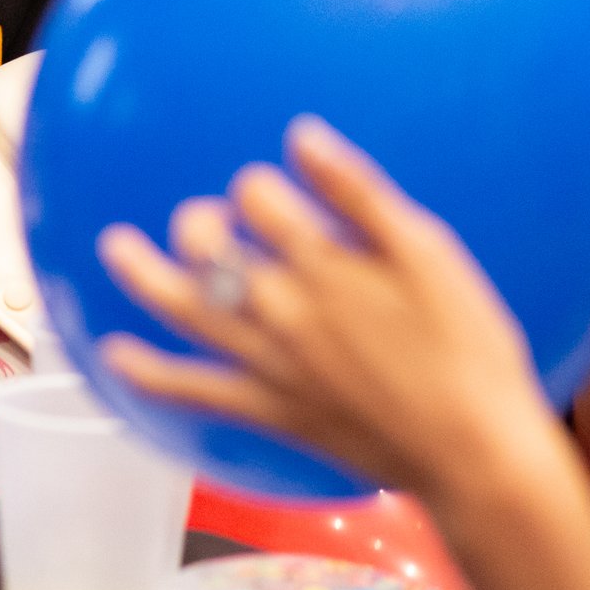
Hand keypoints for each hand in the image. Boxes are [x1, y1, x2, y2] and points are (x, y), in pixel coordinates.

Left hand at [96, 117, 560, 504]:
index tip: (274, 193)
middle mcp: (279, 306)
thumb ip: (358, 192)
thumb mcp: (429, 254)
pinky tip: (114, 355)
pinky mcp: (267, 407)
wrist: (475, 452)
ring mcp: (266, 359)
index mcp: (320, 262)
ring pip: (183, 307)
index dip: (259, 186)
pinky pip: (194, 388)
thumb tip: (302, 137)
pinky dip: (150, 373)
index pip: (257, 198)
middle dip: (201, 221)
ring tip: (115, 248)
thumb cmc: (467, 351)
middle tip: (209, 218)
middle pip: (208, 246)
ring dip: (141, 274)